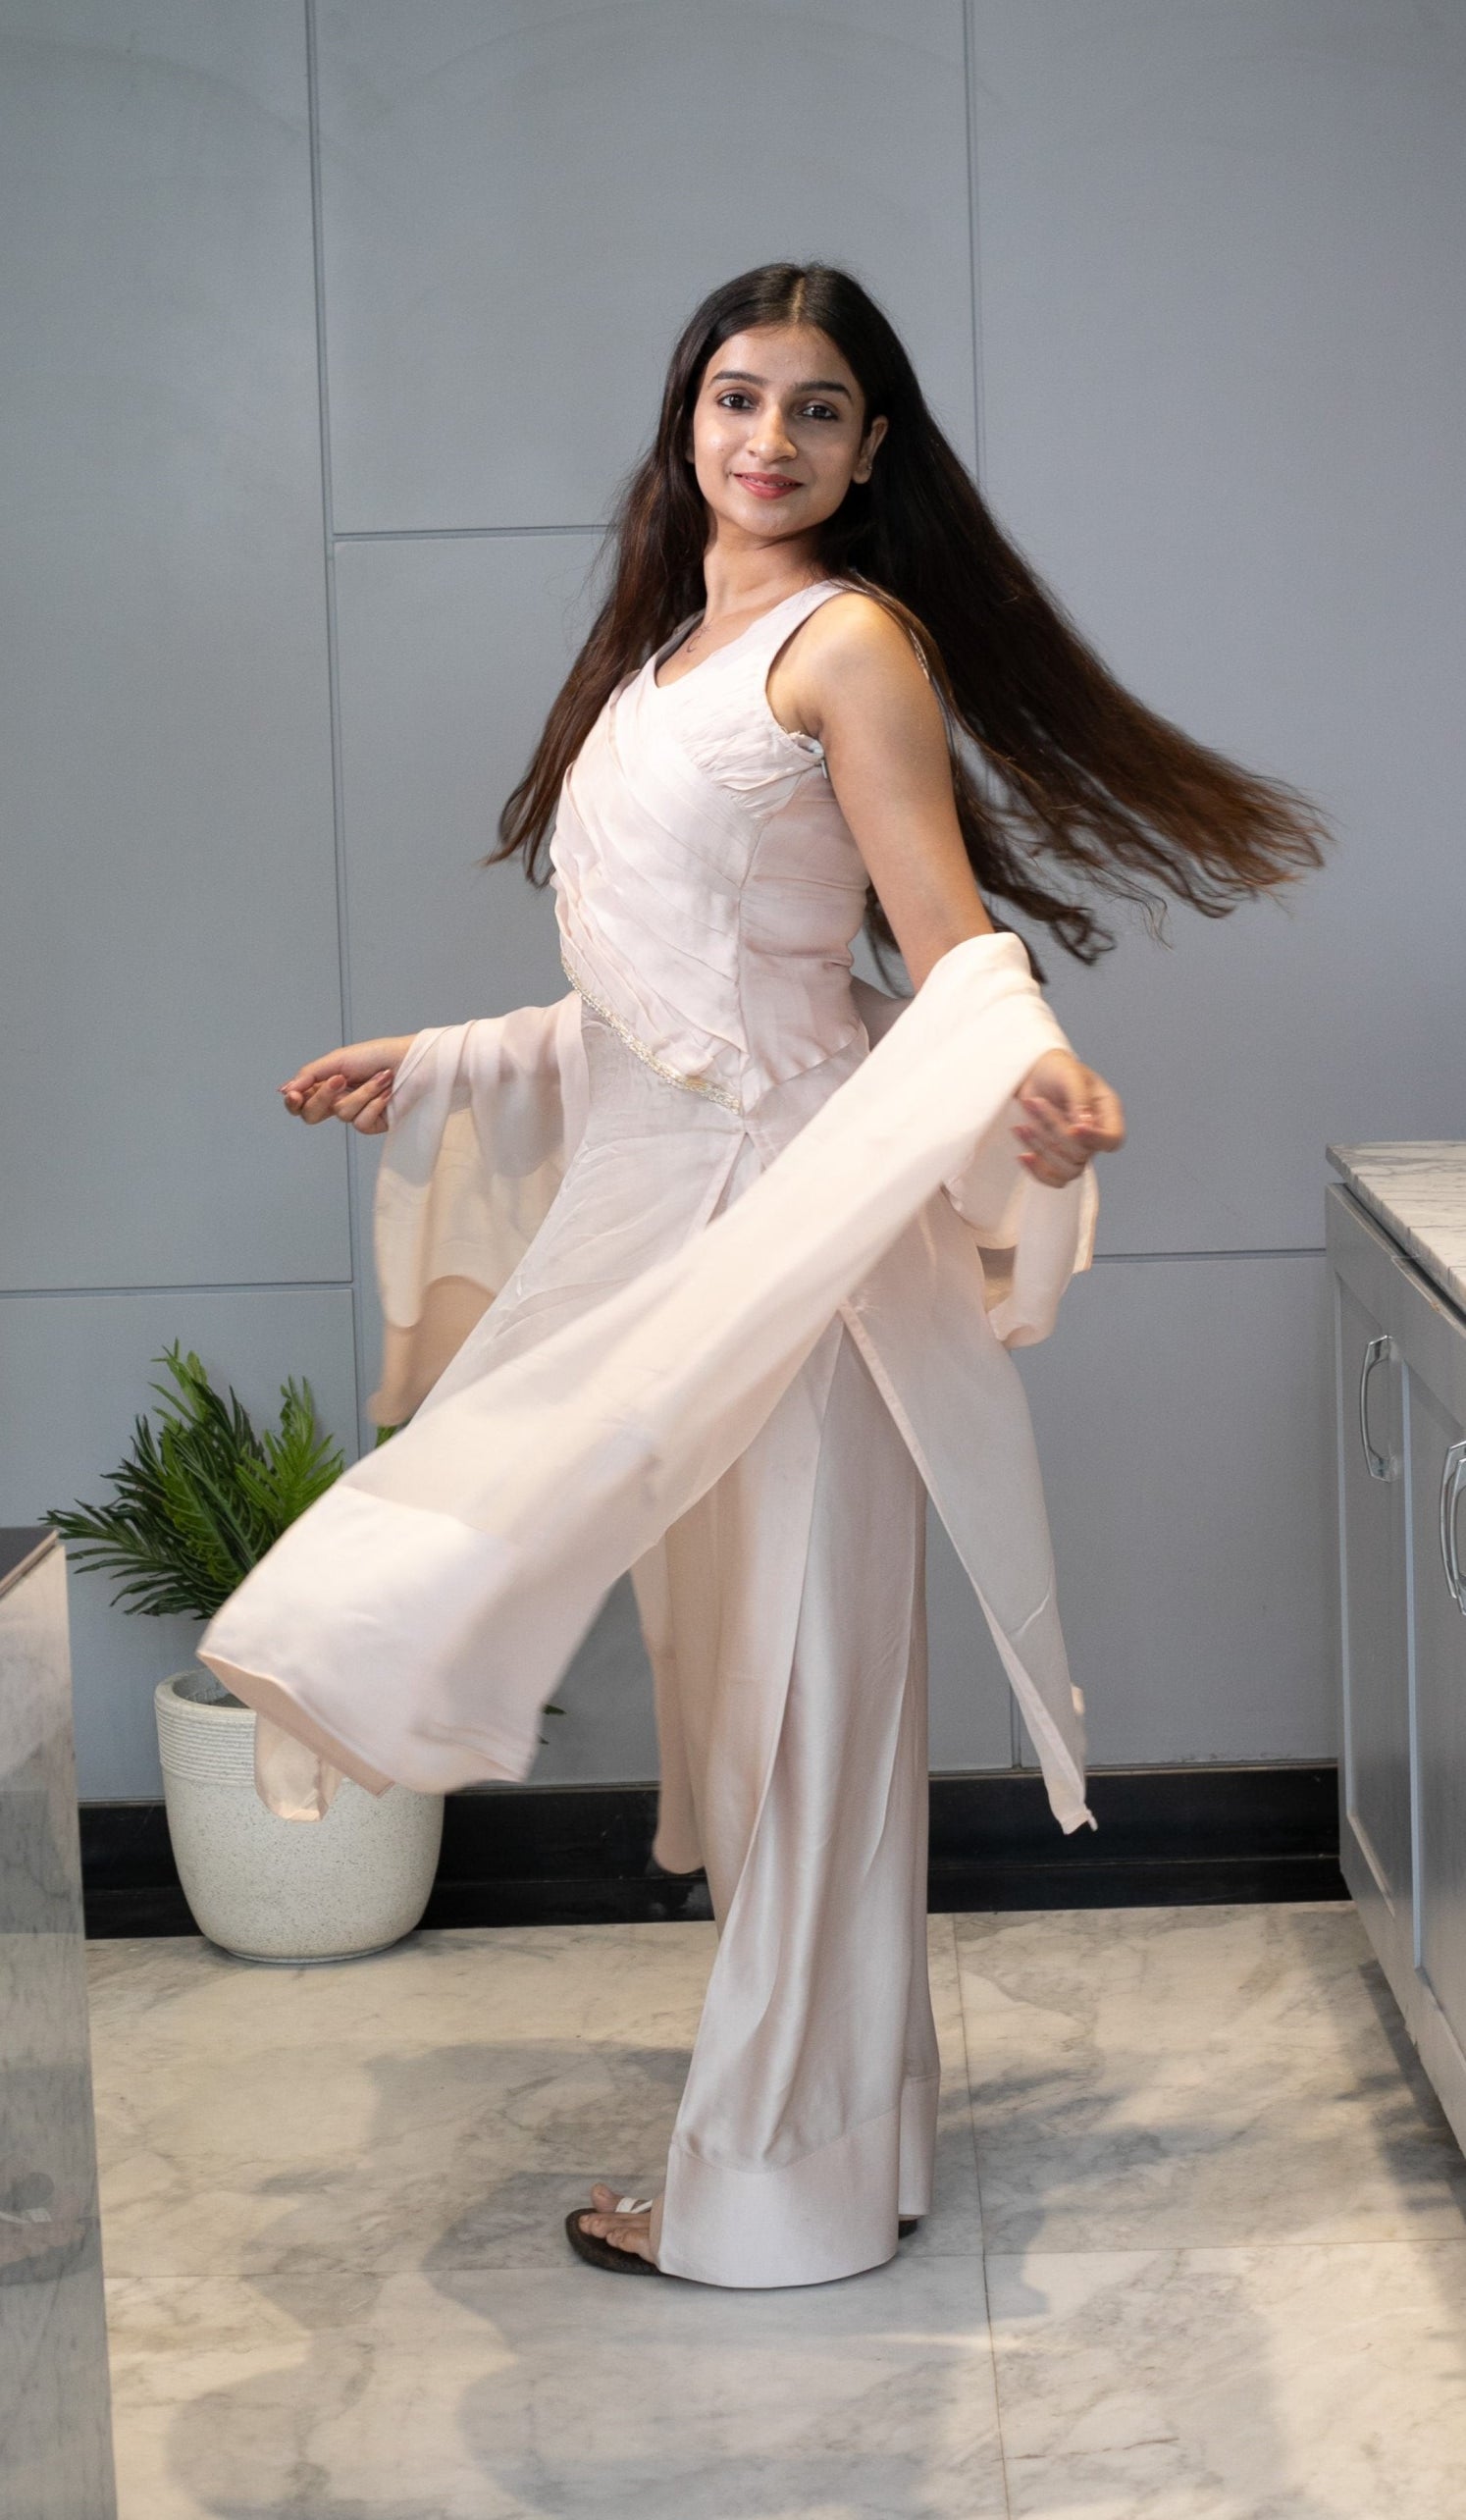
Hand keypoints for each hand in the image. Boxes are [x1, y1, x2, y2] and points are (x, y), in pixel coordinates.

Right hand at [279, 1036, 414, 1134]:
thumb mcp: (339, 1059)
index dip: (293, 1103)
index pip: (300, 1102)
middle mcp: (338, 1100)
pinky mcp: (373, 1124)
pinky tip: (388, 1092)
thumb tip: (285, 1089)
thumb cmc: (378, 1055)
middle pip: (311, 1115)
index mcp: (327, 1084)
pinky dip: (374, 1104)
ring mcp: (356, 1113)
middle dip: (325, 1097)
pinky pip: (361, 1123)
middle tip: (340, 1081)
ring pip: (341, 1115)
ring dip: (362, 1093)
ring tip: (381, 1078)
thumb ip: (310, 1074)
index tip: (295, 1095)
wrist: (412, 1061)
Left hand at [1014, 1050, 1124, 1186]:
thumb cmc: (1056, 1069)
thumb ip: (1079, 1097)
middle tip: (1034, 1102)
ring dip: (1042, 1149)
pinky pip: (1054, 1179)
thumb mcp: (1069, 1074)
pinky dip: (1037, 1171)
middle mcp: (1094, 1134)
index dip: (1095, 1139)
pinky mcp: (1056, 1158)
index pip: (1113, 1139)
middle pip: (1083, 1154)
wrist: (1032, 1074)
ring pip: (1068, 1169)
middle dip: (1054, 1130)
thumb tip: (1084, 1125)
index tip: (1074, 1127)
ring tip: (1023, 1125)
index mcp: (1107, 1111)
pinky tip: (1023, 1155)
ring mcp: (1076, 1149)